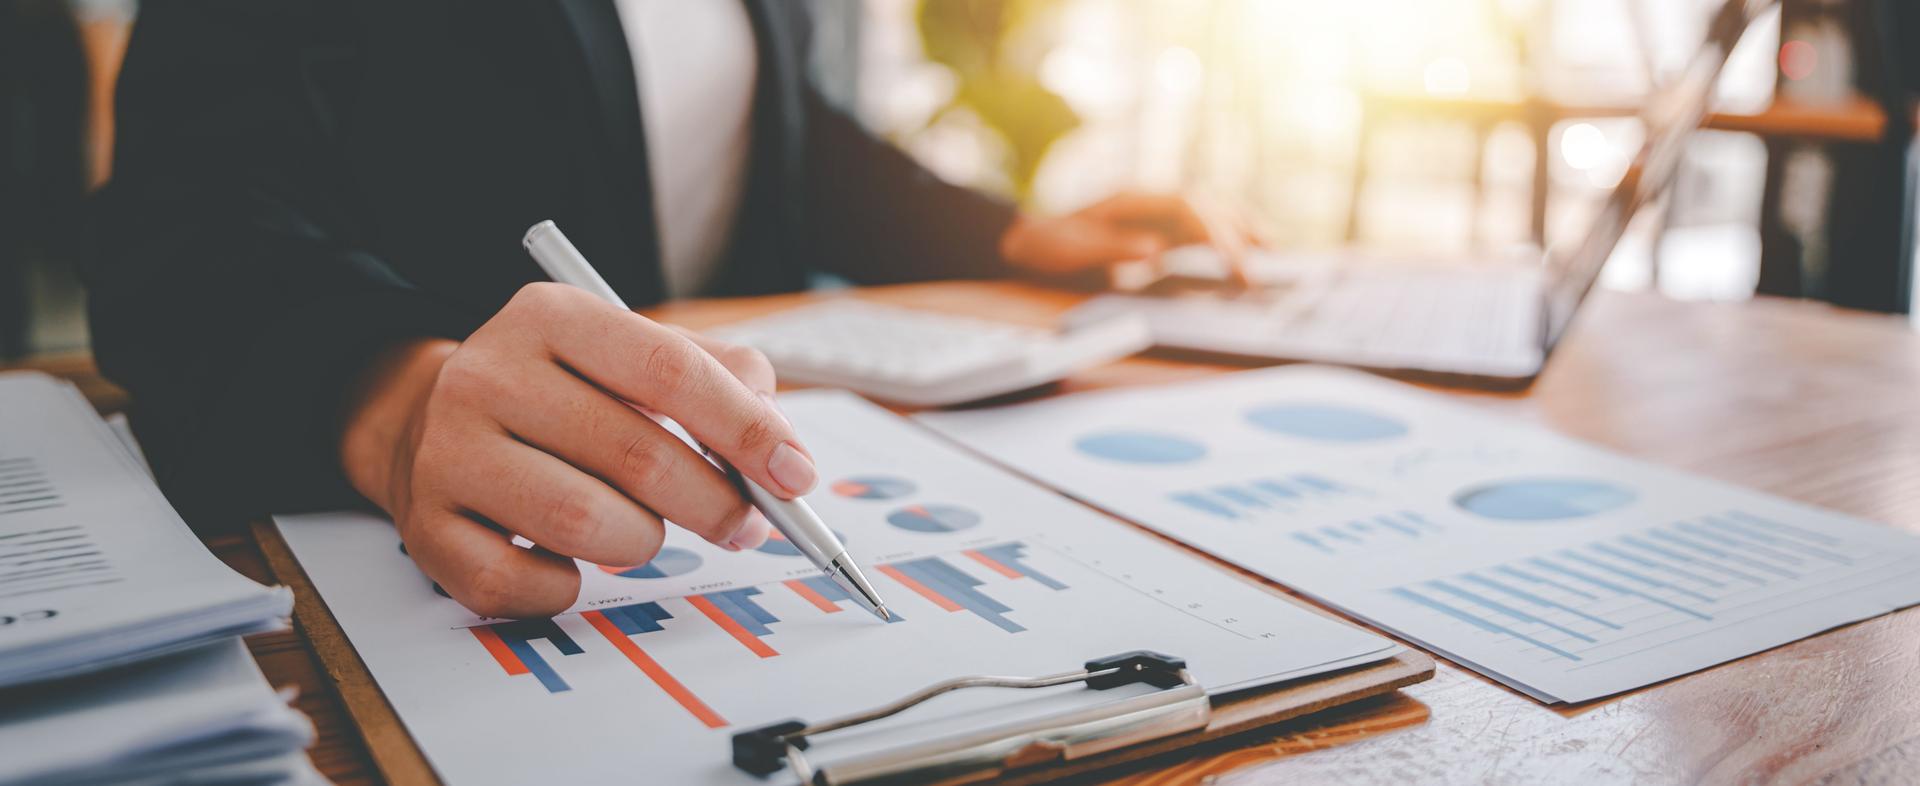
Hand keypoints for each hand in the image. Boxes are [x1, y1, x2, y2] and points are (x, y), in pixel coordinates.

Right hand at [338, 283, 803, 618]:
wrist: (424, 420)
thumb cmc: (563, 393)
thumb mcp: (635, 353)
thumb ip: (723, 381)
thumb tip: (782, 450)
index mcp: (552, 316)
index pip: (669, 369)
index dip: (745, 429)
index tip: (795, 475)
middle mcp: (488, 374)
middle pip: (637, 455)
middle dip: (714, 503)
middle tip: (744, 524)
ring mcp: (447, 452)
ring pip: (585, 524)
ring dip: (641, 543)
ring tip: (642, 530)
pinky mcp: (425, 528)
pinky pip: (523, 584)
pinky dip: (565, 587)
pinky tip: (570, 559)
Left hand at [998, 192, 1252, 283]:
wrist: (1029, 240)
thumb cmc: (1050, 245)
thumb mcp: (1074, 249)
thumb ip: (1114, 248)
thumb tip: (1157, 251)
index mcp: (1134, 198)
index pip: (1190, 209)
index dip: (1218, 235)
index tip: (1236, 264)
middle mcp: (1150, 198)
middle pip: (1207, 205)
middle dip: (1240, 230)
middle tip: (1265, 263)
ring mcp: (1154, 211)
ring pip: (1208, 211)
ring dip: (1239, 227)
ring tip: (1270, 250)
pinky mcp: (1155, 227)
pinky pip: (1197, 228)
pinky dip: (1222, 237)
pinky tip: (1240, 251)